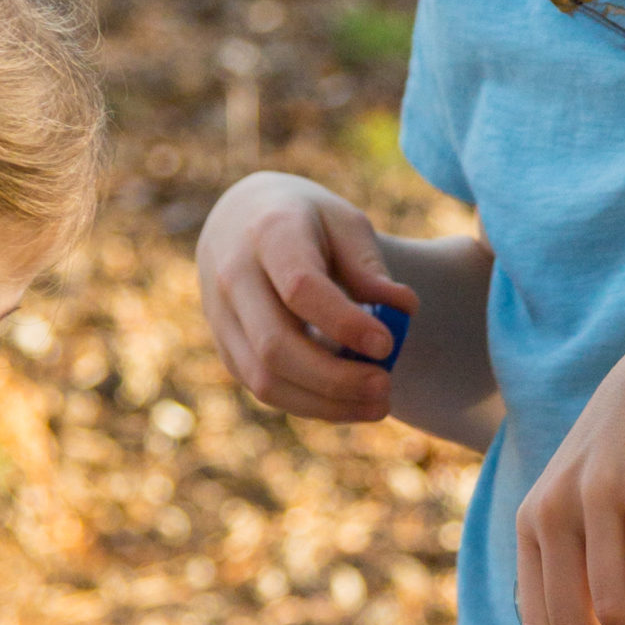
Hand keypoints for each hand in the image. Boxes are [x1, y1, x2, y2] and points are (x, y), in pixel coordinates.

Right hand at [199, 173, 415, 421]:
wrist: (240, 219)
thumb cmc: (305, 221)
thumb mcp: (343, 223)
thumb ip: (369, 266)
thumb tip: (403, 309)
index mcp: (269, 233)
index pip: (300, 288)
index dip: (344, 323)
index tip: (387, 345)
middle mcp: (233, 277)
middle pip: (275, 345)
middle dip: (335, 378)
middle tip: (386, 386)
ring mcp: (220, 317)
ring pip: (265, 380)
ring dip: (325, 403)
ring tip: (378, 404)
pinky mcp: (225, 348)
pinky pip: (264, 389)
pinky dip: (310, 404)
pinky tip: (350, 402)